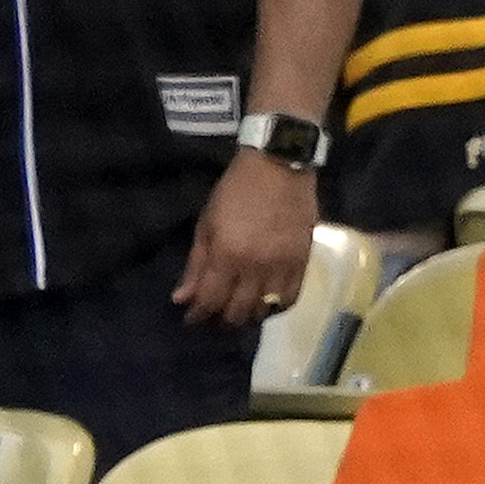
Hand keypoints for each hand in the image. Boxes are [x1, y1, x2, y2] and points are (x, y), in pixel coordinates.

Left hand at [174, 151, 317, 326]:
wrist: (280, 165)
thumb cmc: (236, 190)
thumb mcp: (207, 223)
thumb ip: (196, 264)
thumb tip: (182, 299)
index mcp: (227, 255)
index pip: (209, 301)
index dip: (197, 314)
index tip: (191, 317)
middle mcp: (255, 267)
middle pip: (237, 311)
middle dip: (222, 318)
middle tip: (216, 314)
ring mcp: (282, 265)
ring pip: (264, 309)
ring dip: (249, 314)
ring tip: (241, 309)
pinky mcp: (303, 260)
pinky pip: (291, 297)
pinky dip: (277, 306)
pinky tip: (268, 302)